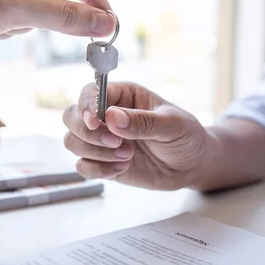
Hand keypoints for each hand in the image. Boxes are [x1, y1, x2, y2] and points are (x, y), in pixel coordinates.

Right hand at [62, 82, 218, 189]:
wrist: (193, 165)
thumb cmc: (186, 136)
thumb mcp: (172, 125)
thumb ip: (143, 121)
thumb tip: (112, 118)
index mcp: (122, 95)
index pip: (89, 94)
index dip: (85, 107)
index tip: (95, 123)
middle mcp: (106, 116)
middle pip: (70, 117)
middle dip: (86, 133)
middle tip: (116, 143)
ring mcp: (102, 140)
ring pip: (72, 142)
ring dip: (95, 152)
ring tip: (127, 156)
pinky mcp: (102, 163)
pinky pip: (83, 166)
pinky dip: (98, 170)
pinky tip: (122, 168)